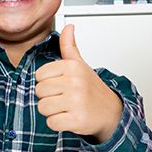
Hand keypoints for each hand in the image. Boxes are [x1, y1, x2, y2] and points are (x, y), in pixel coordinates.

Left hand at [35, 25, 122, 141]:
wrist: (112, 112)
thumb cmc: (92, 89)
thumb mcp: (80, 65)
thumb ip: (69, 46)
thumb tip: (68, 27)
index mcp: (72, 67)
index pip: (40, 75)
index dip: (47, 82)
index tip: (61, 85)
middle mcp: (75, 82)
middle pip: (39, 91)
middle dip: (49, 97)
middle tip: (64, 98)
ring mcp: (76, 101)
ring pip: (43, 107)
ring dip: (52, 111)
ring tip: (66, 108)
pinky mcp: (76, 119)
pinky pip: (51, 123)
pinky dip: (57, 124)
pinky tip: (69, 118)